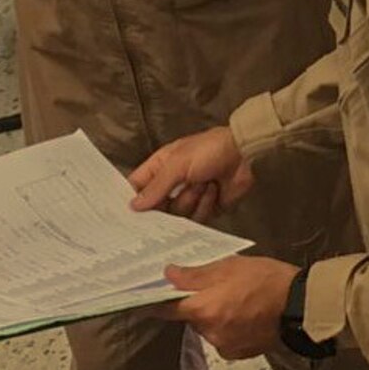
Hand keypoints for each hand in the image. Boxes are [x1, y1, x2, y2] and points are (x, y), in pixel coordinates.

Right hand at [129, 127, 253, 223]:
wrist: (244, 155)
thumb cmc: (209, 150)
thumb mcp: (178, 164)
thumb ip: (156, 187)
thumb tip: (134, 206)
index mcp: (160, 168)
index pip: (137, 187)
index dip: (131, 201)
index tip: (125, 217)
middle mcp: (172, 185)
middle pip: (156, 208)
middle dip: (163, 209)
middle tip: (164, 211)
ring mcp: (189, 198)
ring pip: (177, 216)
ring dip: (191, 200)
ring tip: (202, 184)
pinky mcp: (205, 209)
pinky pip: (197, 219)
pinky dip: (206, 205)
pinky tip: (214, 190)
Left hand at [161, 255, 298, 359]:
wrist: (301, 305)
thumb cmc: (266, 280)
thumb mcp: (229, 266)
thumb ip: (196, 274)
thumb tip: (169, 275)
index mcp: (203, 310)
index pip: (167, 309)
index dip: (160, 300)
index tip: (158, 292)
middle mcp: (210, 333)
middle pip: (191, 318)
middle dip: (198, 304)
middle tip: (216, 286)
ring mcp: (226, 346)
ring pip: (209, 328)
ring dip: (216, 316)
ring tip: (238, 299)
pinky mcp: (241, 353)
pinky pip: (225, 338)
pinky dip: (230, 328)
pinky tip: (247, 314)